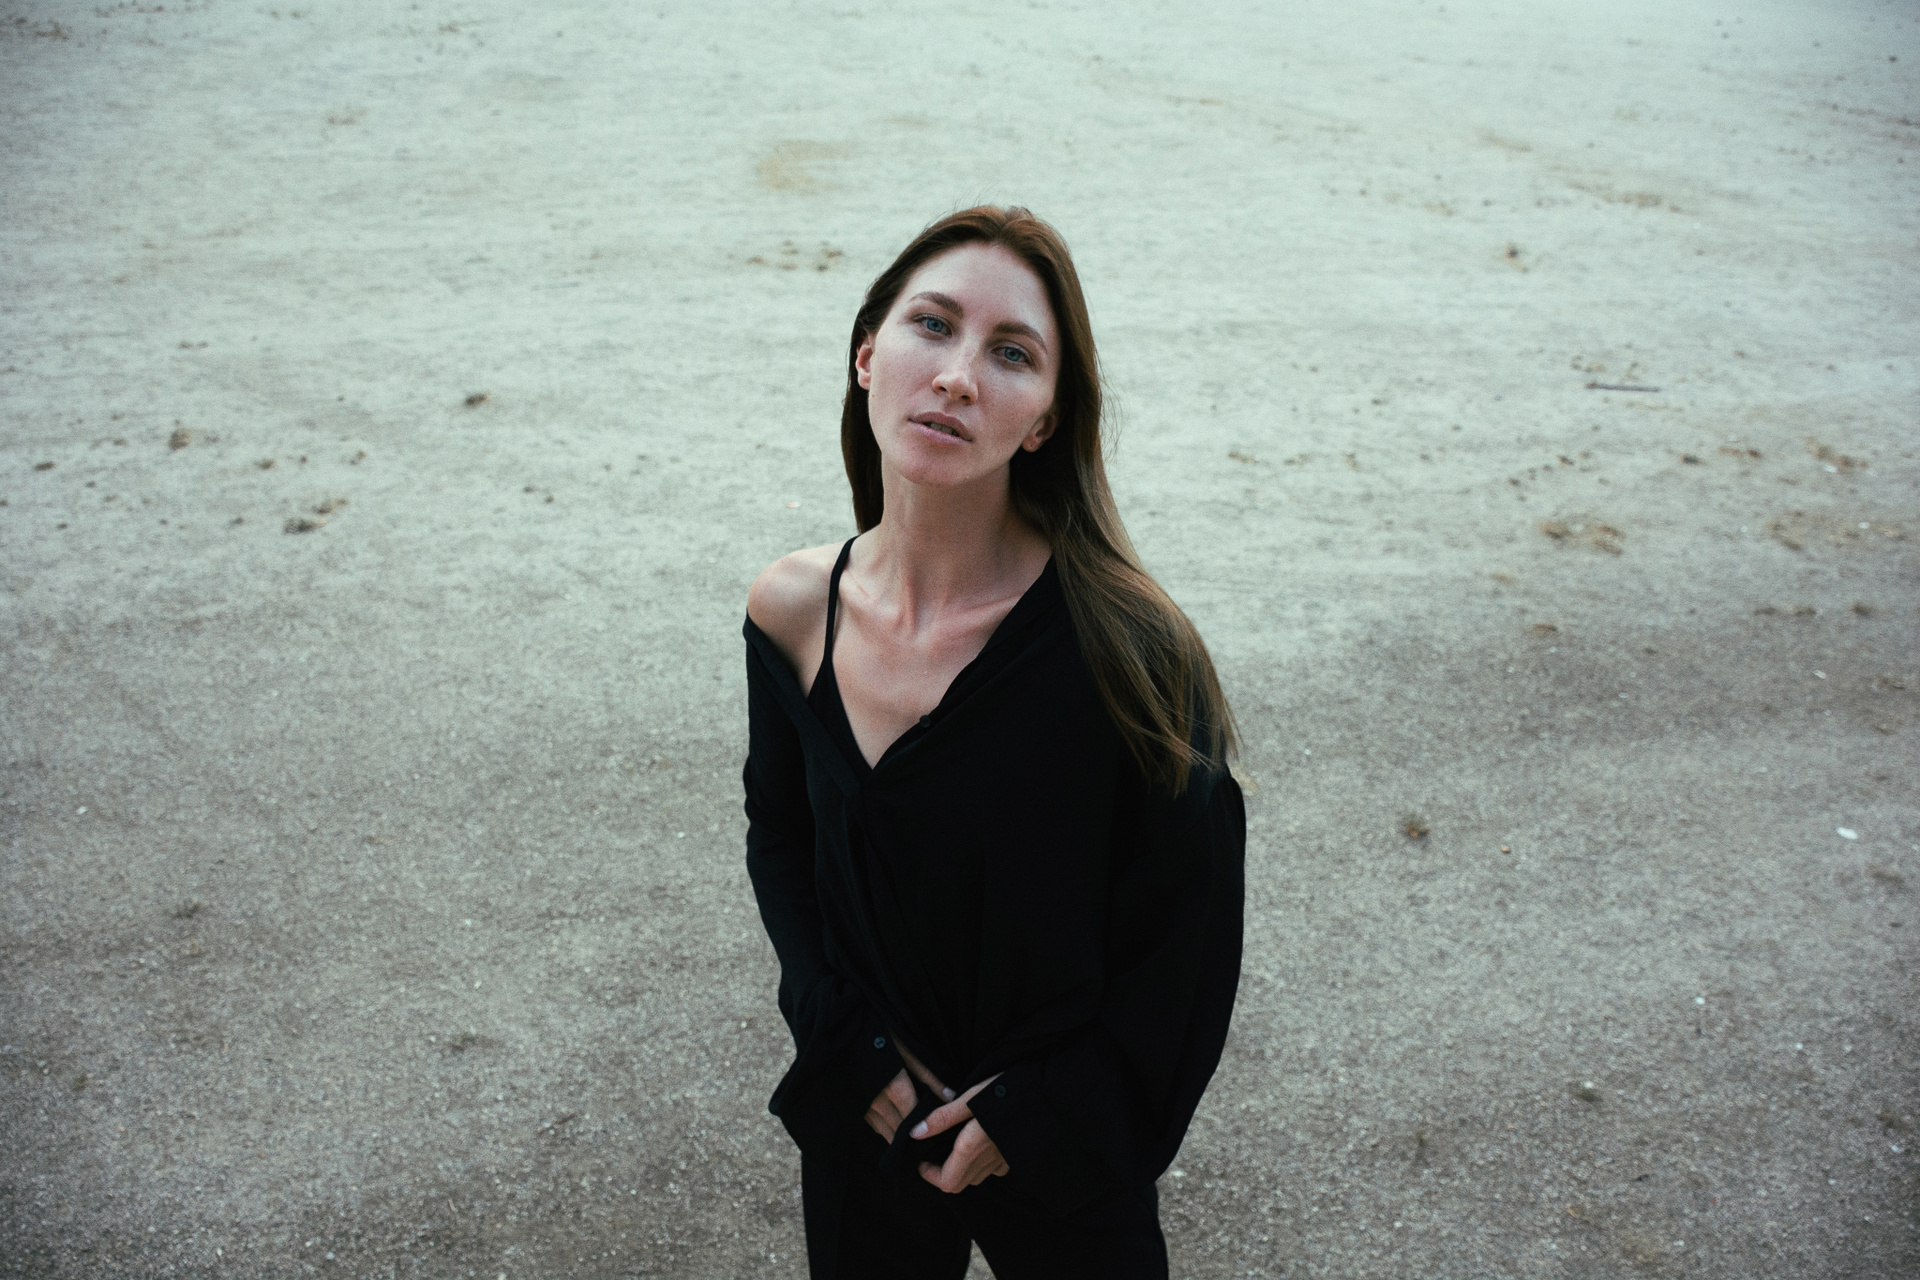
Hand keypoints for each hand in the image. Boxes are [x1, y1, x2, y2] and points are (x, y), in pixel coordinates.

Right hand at [863, 1042, 954, 1143]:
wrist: (842, 1032)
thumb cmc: (879, 1035)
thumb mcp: (907, 1050)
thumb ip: (928, 1076)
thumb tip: (951, 1096)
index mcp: (895, 1087)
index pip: (915, 1117)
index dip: (927, 1126)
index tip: (939, 1132)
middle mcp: (877, 1101)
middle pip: (900, 1129)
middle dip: (914, 1135)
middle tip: (929, 1138)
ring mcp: (863, 1105)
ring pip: (885, 1131)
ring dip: (899, 1136)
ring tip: (914, 1138)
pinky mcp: (853, 1105)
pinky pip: (873, 1124)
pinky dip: (885, 1128)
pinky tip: (895, 1126)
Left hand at [908, 1074, 1009, 1192]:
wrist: (1047, 1094)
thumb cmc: (1005, 1091)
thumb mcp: (969, 1098)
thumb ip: (942, 1118)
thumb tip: (915, 1134)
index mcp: (972, 1149)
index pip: (946, 1183)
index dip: (929, 1176)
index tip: (922, 1159)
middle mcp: (988, 1161)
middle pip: (960, 1184)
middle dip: (943, 1173)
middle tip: (934, 1152)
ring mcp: (1004, 1161)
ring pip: (976, 1177)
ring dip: (962, 1169)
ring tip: (955, 1145)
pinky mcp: (1016, 1157)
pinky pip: (994, 1170)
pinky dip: (982, 1163)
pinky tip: (981, 1142)